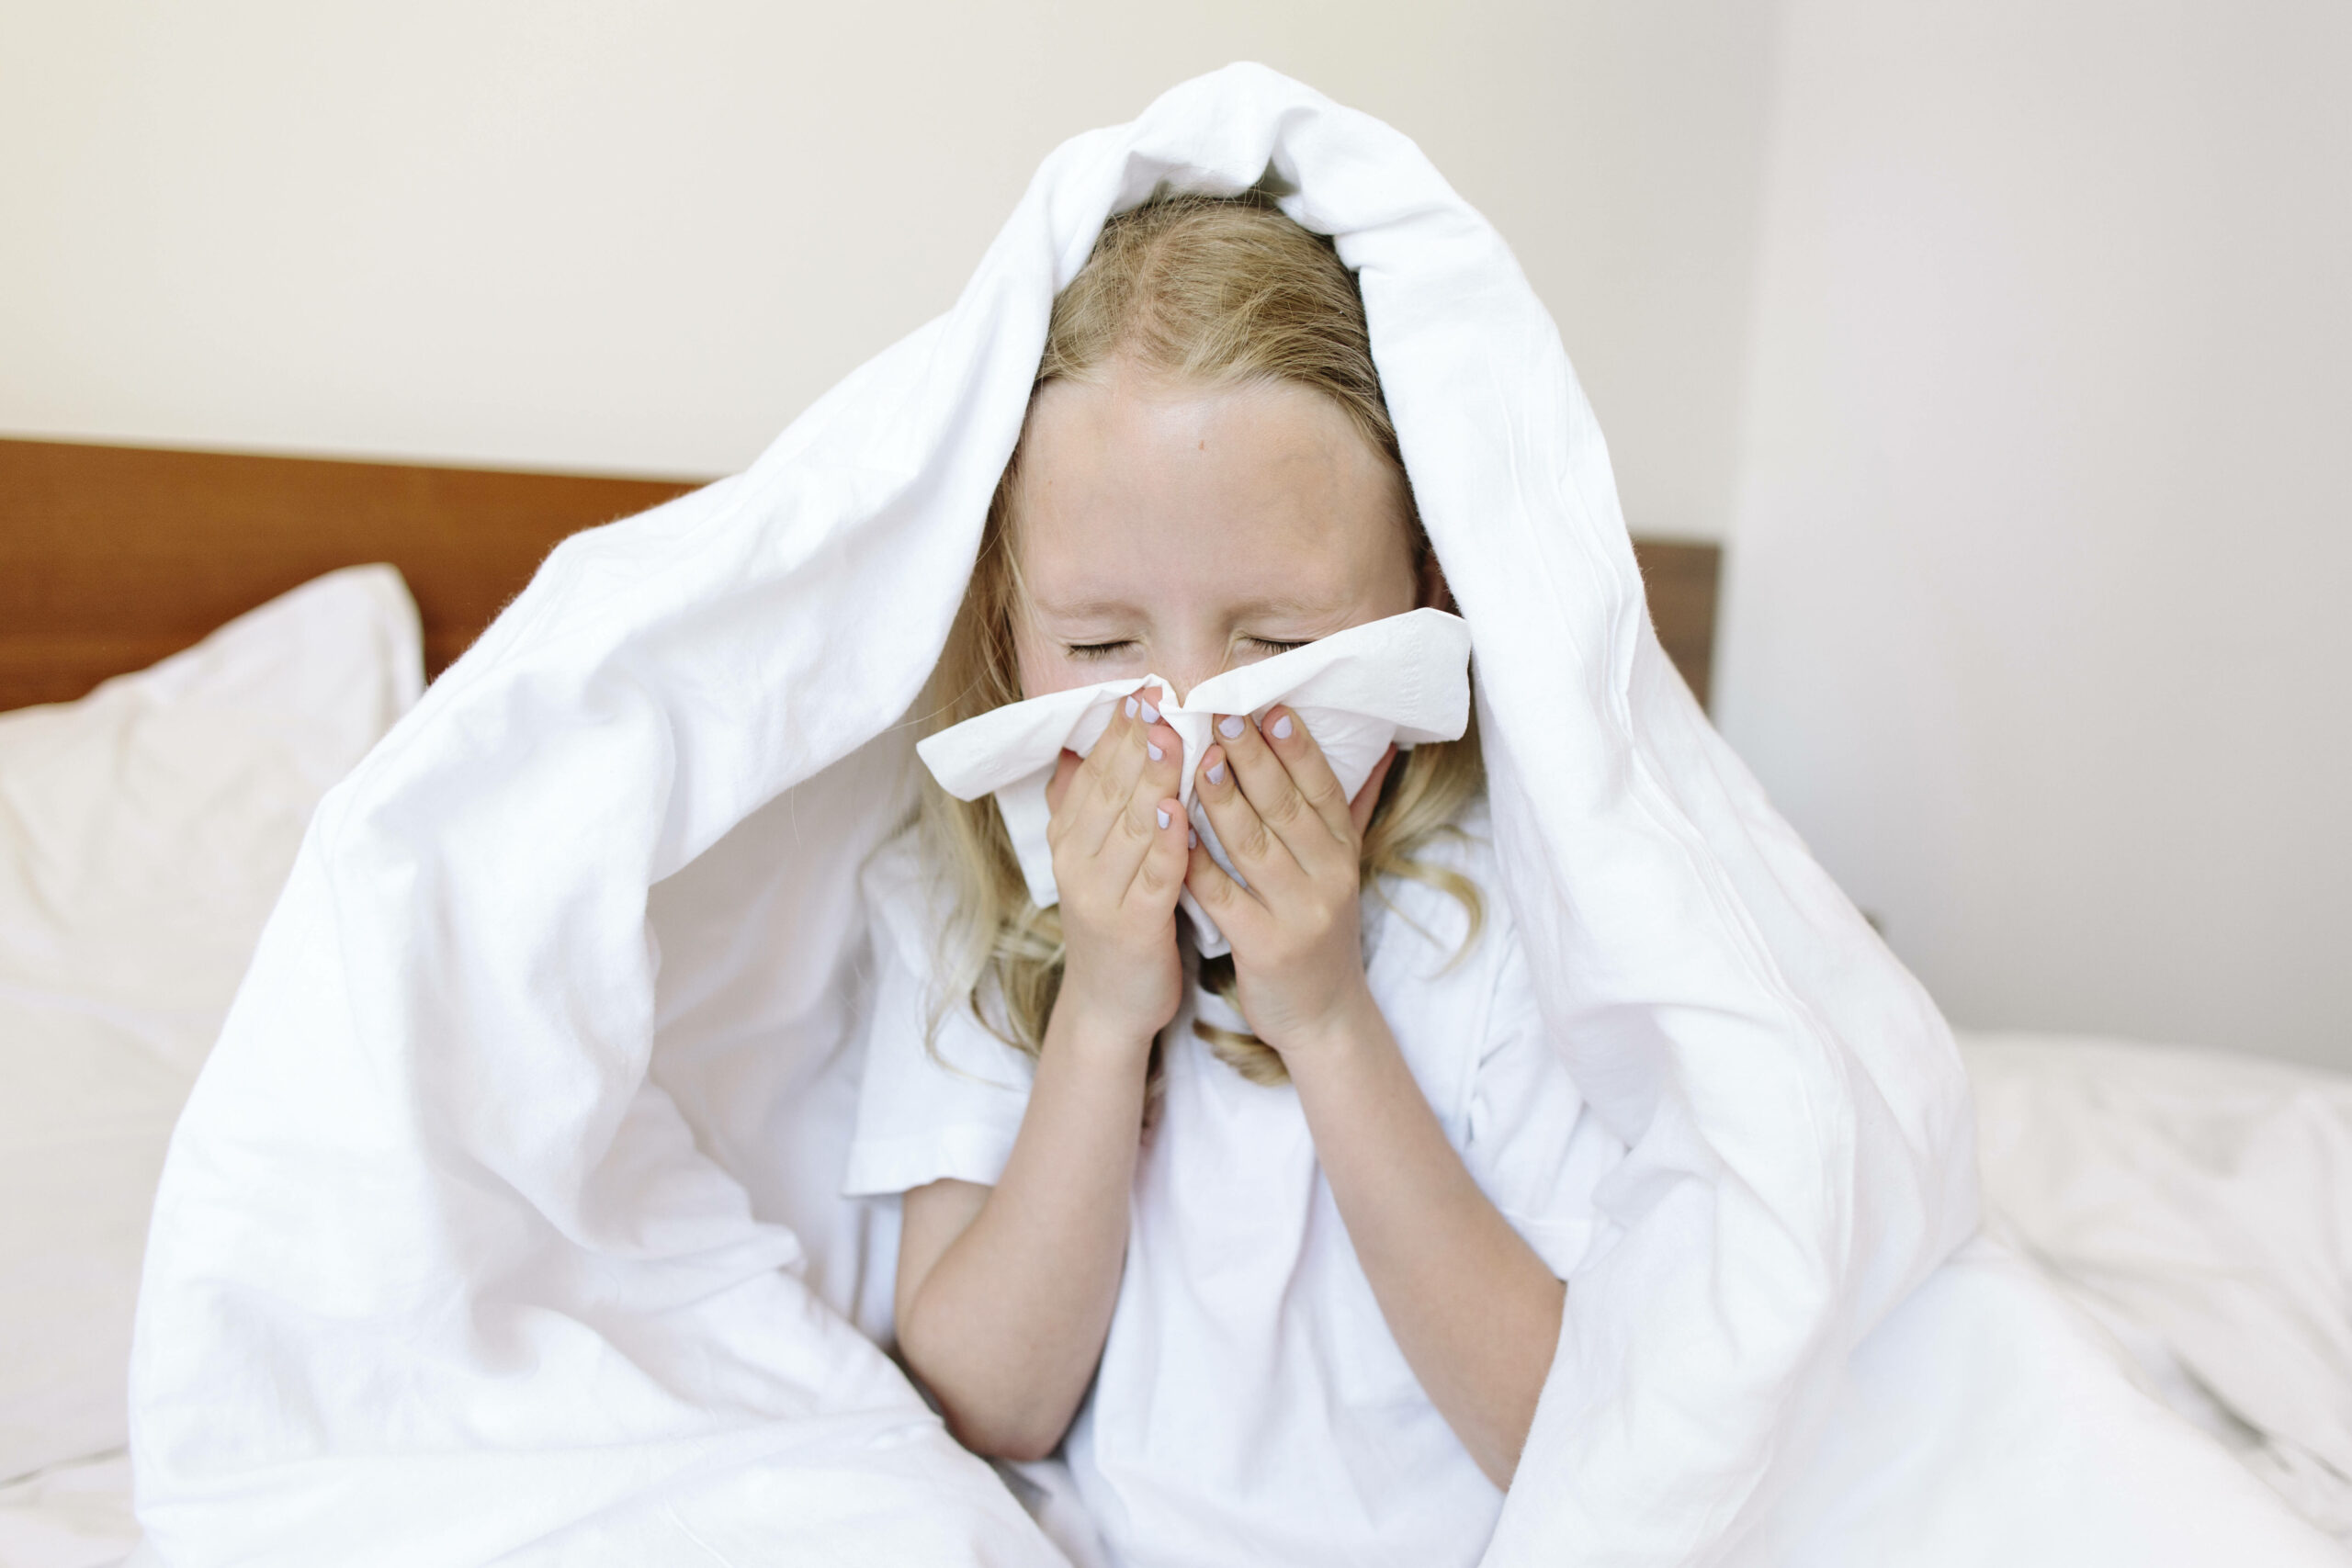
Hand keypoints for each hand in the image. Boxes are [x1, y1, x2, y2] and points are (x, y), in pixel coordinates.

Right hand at [1044, 687, 1190, 1048]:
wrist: (1109, 1004)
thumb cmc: (1115, 919)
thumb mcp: (1093, 860)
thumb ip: (1084, 807)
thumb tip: (1070, 748)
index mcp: (1069, 839)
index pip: (1093, 773)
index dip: (1116, 731)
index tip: (1142, 689)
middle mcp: (1076, 862)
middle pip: (1108, 790)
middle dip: (1134, 741)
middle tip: (1157, 696)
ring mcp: (1100, 896)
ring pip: (1129, 828)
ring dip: (1151, 780)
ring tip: (1172, 737)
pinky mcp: (1132, 929)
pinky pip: (1152, 879)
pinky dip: (1166, 845)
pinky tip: (1183, 813)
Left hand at [1183, 706, 1397, 1058]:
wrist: (1324, 1016)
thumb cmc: (1319, 930)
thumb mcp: (1342, 868)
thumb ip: (1351, 808)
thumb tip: (1384, 745)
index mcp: (1344, 850)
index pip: (1322, 786)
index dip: (1296, 745)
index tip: (1269, 705)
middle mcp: (1330, 876)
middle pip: (1286, 806)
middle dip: (1252, 757)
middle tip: (1220, 713)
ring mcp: (1300, 912)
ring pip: (1253, 844)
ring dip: (1222, 798)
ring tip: (1195, 758)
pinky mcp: (1266, 946)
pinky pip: (1224, 895)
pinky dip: (1198, 861)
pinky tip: (1173, 830)